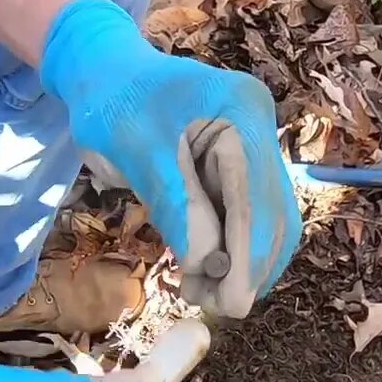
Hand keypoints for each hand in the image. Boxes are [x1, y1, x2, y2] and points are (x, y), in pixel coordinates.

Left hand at [41, 0, 301, 318]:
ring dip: (245, 265)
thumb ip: (176, 207)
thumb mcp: (136, 154)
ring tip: (205, 295)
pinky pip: (250, 218)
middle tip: (217, 308)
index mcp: (241, 113)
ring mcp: (256, 149)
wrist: (106, 74)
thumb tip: (208, 269)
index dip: (249, 257)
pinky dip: (234, 251)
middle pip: (276, 214)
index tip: (234, 306)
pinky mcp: (244, 168)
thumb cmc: (113, 104)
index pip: (257, 198)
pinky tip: (207, 275)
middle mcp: (261, 130)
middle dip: (251, 267)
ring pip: (270, 222)